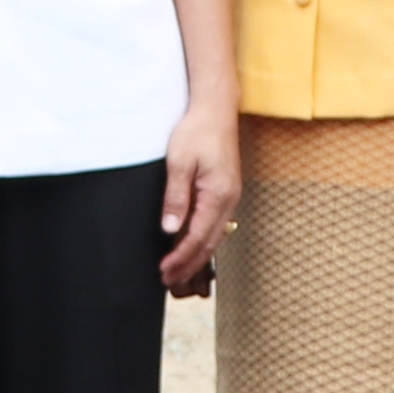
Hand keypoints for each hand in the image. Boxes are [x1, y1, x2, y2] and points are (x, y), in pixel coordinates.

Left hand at [154, 88, 240, 295]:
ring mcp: (229, 198)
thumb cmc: (196, 131)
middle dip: (189, 266)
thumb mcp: (180, 161)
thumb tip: (170, 228)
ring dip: (197, 259)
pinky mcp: (225, 194)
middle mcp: (229, 201)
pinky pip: (216, 227)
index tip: (164, 272)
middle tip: (168, 283)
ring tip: (178, 276)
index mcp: (218, 194)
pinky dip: (203, 244)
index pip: (198, 237)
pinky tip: (194, 252)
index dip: (180, 258)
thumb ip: (176, 196)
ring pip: (214, 238)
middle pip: (209, 244)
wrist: (216, 109)